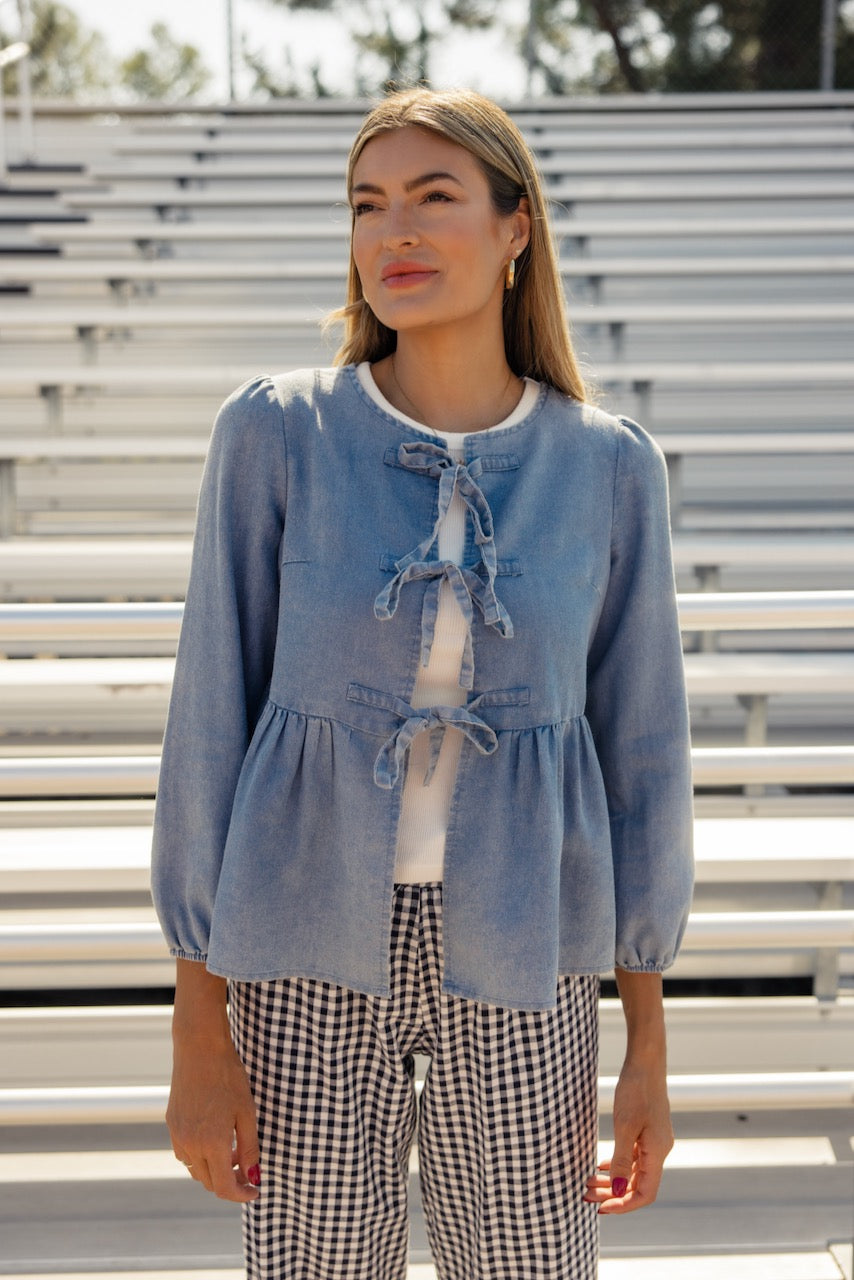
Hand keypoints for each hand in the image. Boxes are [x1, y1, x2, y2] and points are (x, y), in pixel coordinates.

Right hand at [168, 1035, 260, 1203]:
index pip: (223, 1187)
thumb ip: (249, 1148)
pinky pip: (185, 1154)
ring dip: (214, 1171)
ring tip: (234, 1152)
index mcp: (211, 1143)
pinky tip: (214, 1140)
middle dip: (230, 1183)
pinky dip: (200, 1157)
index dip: (241, 1194)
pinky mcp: (171, 1124)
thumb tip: (252, 1176)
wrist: (199, 1048)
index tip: (255, 1190)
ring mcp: (177, 1135)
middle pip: (208, 1182)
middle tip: (248, 1171)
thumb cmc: (228, 1077)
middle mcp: (190, 1144)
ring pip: (195, 1170)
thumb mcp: (247, 1112)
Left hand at [584, 1059, 673, 1214]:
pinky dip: (617, 1166)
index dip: (624, 1204)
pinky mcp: (647, 1132)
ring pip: (633, 1172)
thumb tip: (617, 1190)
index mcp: (658, 1153)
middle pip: (637, 1185)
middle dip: (612, 1194)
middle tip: (585, 1195)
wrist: (645, 1062)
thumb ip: (621, 1160)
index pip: (645, 1194)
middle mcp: (659, 1151)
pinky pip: (633, 1158)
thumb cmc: (636, 1090)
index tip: (600, 1208)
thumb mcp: (625, 1126)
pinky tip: (601, 1166)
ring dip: (612, 1181)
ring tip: (588, 1183)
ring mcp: (654, 1142)